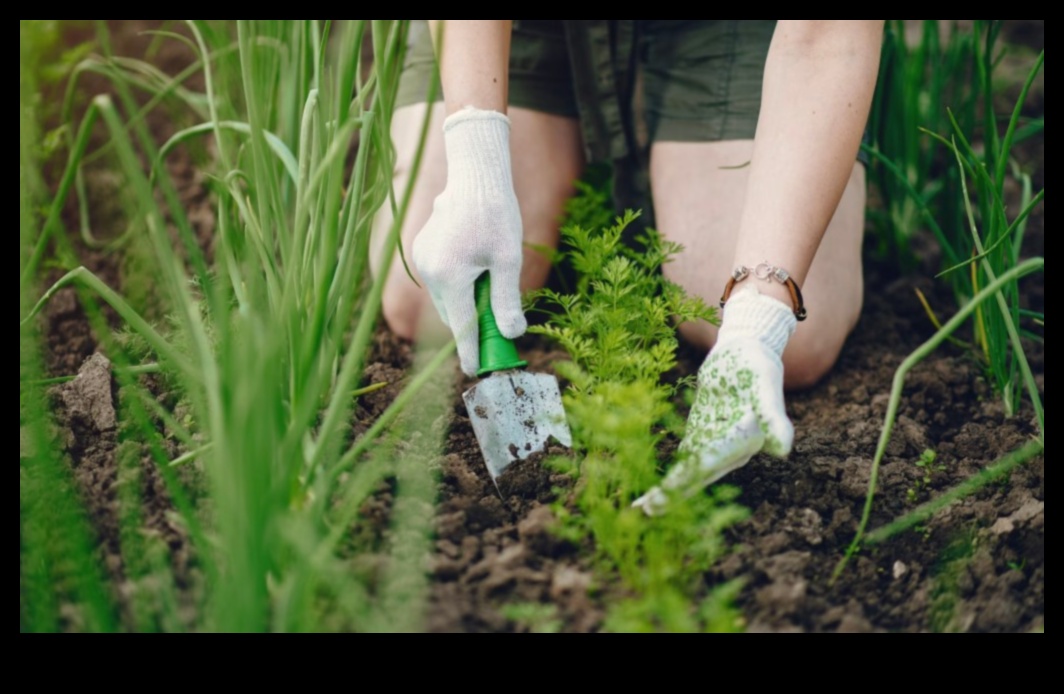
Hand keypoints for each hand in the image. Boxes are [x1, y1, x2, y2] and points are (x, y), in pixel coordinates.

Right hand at [412, 108, 526, 376]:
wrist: (474, 175)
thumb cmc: (496, 214)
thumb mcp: (508, 260)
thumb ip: (507, 300)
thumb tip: (512, 334)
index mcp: (451, 276)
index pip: (461, 326)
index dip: (470, 351)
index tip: (475, 370)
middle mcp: (430, 271)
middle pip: (453, 314)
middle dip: (472, 326)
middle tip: (497, 333)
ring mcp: (422, 260)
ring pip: (446, 299)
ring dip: (465, 304)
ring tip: (489, 290)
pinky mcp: (421, 250)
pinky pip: (440, 280)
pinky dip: (457, 286)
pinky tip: (474, 269)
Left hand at [634, 288, 796, 514]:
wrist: (747, 348)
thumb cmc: (758, 364)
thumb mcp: (764, 386)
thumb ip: (773, 417)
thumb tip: (782, 450)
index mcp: (745, 441)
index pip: (710, 463)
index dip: (687, 479)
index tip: (664, 494)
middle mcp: (732, 449)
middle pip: (698, 475)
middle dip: (673, 493)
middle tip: (645, 512)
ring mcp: (716, 443)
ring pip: (689, 472)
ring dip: (668, 490)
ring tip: (642, 509)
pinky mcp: (703, 433)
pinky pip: (685, 458)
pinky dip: (670, 473)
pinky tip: (651, 488)